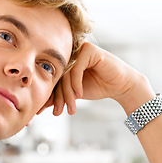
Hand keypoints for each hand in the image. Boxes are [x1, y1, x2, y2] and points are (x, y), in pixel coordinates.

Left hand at [38, 42, 154, 115]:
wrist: (121, 86)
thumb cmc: (99, 87)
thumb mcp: (75, 93)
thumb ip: (59, 95)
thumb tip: (40, 106)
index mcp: (66, 61)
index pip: (53, 78)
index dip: (49, 95)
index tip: (41, 111)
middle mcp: (71, 53)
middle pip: (58, 77)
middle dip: (58, 97)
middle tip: (57, 113)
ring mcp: (79, 49)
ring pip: (66, 75)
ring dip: (68, 94)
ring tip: (71, 109)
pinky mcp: (89, 50)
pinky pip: (76, 69)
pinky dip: (76, 84)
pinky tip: (80, 95)